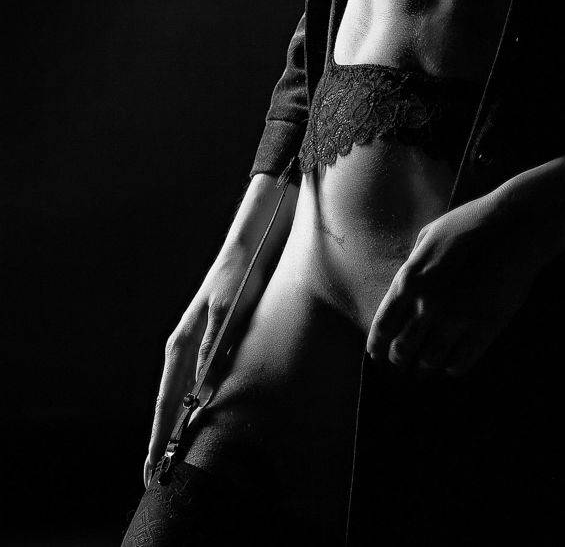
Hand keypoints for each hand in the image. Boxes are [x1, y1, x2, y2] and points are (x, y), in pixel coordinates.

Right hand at [143, 250, 246, 487]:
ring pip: (177, 399)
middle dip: (159, 441)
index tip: (154, 462)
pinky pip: (192, 388)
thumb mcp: (227, 310)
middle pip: (167, 405)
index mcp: (181, 345)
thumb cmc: (235, 280)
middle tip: (152, 476)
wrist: (243, 256)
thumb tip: (202, 385)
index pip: (167, 400)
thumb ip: (213, 345)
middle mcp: (180, 351)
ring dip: (171, 430)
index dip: (160, 434)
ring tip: (165, 460)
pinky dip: (186, 411)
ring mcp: (191, 351)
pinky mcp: (205, 348)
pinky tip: (188, 426)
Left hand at [366, 195, 541, 377]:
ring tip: (425, 369)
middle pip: (402, 351)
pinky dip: (452, 368)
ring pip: (430, 362)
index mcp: (410, 280)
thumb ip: (413, 262)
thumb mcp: (430, 234)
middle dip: (399, 360)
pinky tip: (452, 364)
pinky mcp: (484, 329)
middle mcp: (427, 305)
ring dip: (425, 368)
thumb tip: (406, 285)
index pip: (382, 327)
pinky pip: (460, 364)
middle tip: (402, 363)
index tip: (377, 354)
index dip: (376, 346)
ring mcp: (456, 320)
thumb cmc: (471, 223)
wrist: (514, 226)